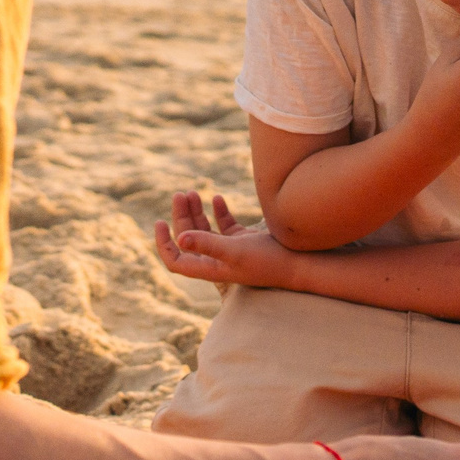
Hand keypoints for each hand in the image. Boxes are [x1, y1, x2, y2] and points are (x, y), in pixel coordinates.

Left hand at [153, 190, 294, 287]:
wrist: (300, 263)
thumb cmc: (268, 261)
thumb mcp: (235, 251)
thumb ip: (207, 244)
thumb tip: (179, 239)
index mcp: (209, 268)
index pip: (176, 260)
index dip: (163, 244)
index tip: (159, 222)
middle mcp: (217, 260)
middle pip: (188, 239)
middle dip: (181, 217)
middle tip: (180, 194)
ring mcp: (230, 250)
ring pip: (205, 229)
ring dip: (196, 211)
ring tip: (192, 192)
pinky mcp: (244, 242)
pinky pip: (225, 226)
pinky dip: (219, 212)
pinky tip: (219, 198)